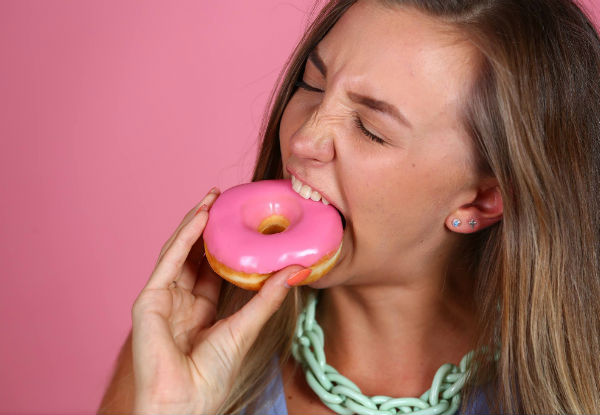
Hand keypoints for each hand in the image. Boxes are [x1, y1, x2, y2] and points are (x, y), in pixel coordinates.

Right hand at [130, 187, 309, 413]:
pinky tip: (200, 218)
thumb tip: (296, 271)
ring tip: (212, 199)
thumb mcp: (247, 326)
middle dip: (208, 225)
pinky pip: (169, 260)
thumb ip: (267, 297)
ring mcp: (162, 299)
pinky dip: (184, 237)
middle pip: (193, 254)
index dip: (224, 243)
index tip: (240, 219)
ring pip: (178, 251)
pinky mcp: (149, 300)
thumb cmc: (214, 374)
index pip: (211, 267)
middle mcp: (179, 300)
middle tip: (224, 199)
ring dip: (194, 223)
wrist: (187, 400)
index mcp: (199, 309)